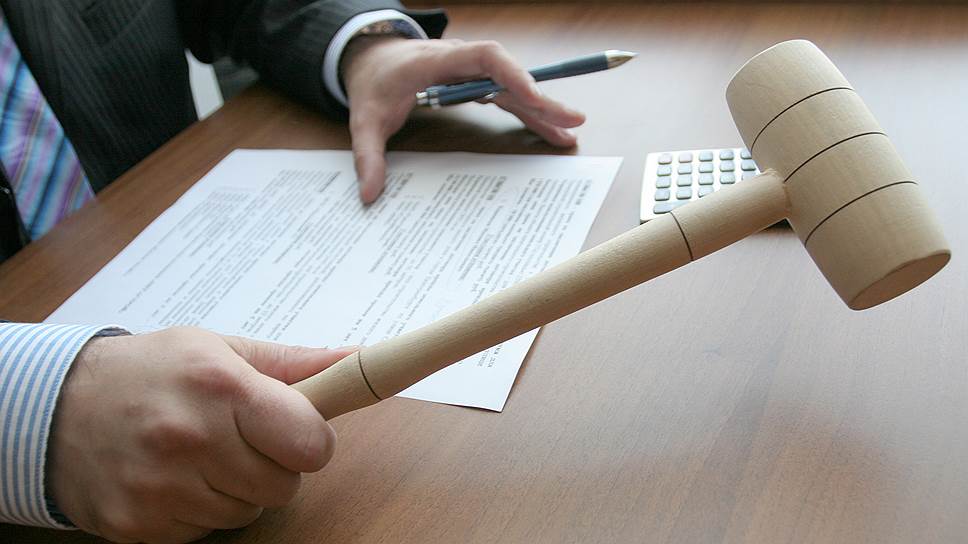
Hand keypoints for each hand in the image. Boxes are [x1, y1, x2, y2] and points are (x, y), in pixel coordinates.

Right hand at [46, 327, 354, 542]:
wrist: (57, 408)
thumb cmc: (152, 371)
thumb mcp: (221, 350)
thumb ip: (295, 365)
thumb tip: (357, 361)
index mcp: (221, 387)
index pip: (311, 443)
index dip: (312, 441)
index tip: (297, 431)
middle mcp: (190, 439)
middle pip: (284, 485)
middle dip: (273, 465)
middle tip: (239, 439)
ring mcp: (160, 488)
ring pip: (247, 512)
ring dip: (234, 490)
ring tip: (199, 454)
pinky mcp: (137, 525)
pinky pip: (205, 533)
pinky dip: (198, 511)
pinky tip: (173, 478)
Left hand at [342, 37, 586, 202]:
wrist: (373, 58)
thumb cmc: (374, 83)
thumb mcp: (363, 119)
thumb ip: (367, 155)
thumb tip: (369, 194)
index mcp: (438, 61)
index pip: (484, 57)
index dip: (512, 73)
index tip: (533, 95)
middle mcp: (463, 63)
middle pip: (509, 75)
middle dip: (541, 98)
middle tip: (572, 121)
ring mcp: (472, 74)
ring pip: (514, 88)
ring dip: (542, 109)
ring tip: (571, 133)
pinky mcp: (476, 84)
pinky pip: (508, 97)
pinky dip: (529, 113)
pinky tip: (551, 132)